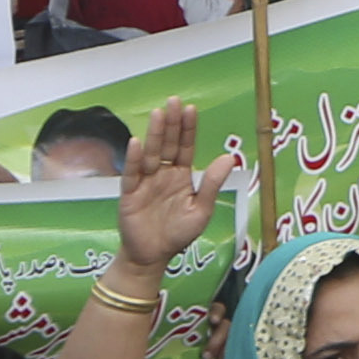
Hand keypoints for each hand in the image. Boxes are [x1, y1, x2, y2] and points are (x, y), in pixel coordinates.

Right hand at [113, 93, 228, 275]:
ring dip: (155, 134)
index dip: (187, 129)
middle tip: (174, 101)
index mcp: (181, 176)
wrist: (152, 256)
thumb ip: (212, 184)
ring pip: (151, 154)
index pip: (185, 147)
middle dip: (171, 123)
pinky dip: (134, 159)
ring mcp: (145, 182)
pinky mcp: (130, 194)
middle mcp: (163, 174)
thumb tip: (229, 157)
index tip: (191, 108)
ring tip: (159, 114)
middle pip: (167, 145)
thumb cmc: (177, 234)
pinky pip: (132, 174)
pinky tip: (137, 143)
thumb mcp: (201, 210)